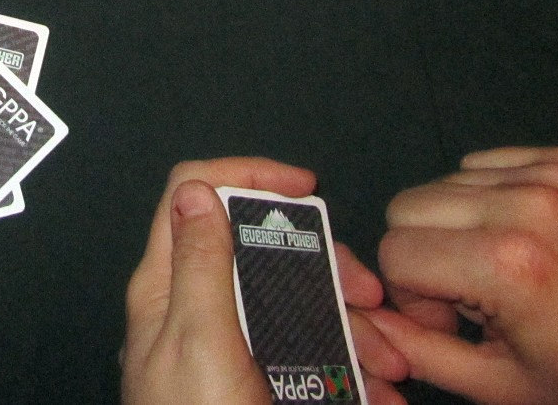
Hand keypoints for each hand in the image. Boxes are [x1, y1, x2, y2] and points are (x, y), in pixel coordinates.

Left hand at [121, 157, 408, 404]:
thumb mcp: (198, 344)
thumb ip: (198, 264)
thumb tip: (197, 189)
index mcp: (167, 286)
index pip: (194, 193)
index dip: (247, 174)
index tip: (303, 186)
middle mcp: (194, 307)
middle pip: (263, 249)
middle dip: (328, 267)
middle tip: (370, 296)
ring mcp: (226, 343)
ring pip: (296, 303)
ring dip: (352, 325)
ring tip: (389, 362)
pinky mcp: (253, 378)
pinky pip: (307, 352)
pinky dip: (347, 364)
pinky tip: (378, 388)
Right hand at [370, 146, 557, 404]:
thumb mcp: (500, 386)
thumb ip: (418, 350)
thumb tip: (369, 323)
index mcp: (508, 265)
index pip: (395, 250)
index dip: (411, 294)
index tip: (447, 318)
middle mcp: (528, 207)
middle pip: (408, 205)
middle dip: (425, 253)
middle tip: (471, 296)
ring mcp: (552, 175)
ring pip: (444, 182)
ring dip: (459, 226)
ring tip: (505, 270)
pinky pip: (488, 164)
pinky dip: (492, 200)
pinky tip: (527, 241)